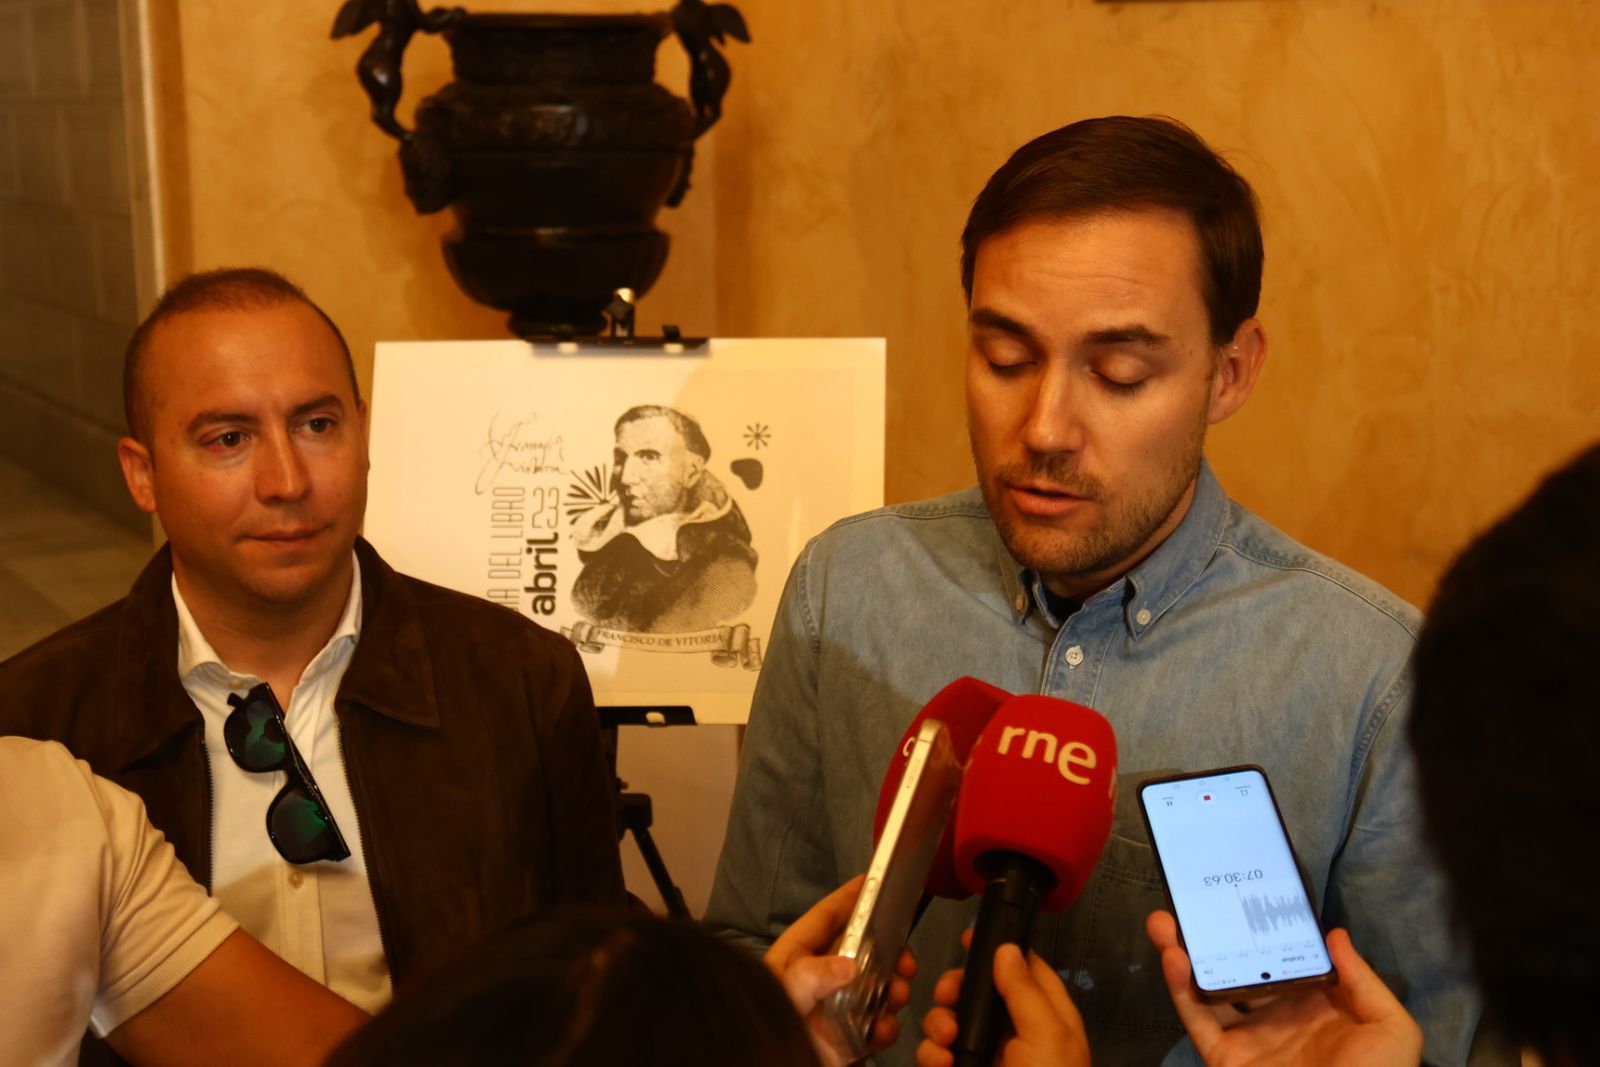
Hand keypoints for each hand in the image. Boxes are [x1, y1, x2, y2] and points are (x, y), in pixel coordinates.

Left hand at [763, 874, 915, 1066]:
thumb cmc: (768, 1022)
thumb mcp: (786, 994)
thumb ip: (813, 976)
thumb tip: (850, 966)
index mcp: (798, 955)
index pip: (827, 916)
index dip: (851, 897)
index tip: (875, 879)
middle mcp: (821, 976)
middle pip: (863, 949)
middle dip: (890, 950)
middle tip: (906, 960)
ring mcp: (837, 1007)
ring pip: (877, 985)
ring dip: (894, 987)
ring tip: (898, 994)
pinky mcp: (850, 1037)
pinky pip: (878, 1023)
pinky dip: (887, 1024)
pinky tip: (883, 1028)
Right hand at [916, 927, 1089, 1066]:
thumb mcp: (1048, 1036)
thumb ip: (1025, 990)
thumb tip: (1007, 948)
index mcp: (1048, 1019)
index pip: (1027, 971)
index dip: (1002, 951)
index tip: (972, 938)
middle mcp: (1014, 1035)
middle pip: (978, 992)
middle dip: (955, 989)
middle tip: (947, 994)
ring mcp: (984, 1059)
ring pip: (950, 1022)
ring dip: (939, 1023)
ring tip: (945, 1040)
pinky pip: (935, 1055)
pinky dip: (932, 1055)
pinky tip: (940, 1063)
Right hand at [1145, 911, 1421, 1066]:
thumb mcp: (1391, 1029)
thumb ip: (1364, 981)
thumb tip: (1334, 934)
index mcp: (1315, 1005)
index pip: (1284, 957)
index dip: (1263, 927)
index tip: (1245, 894)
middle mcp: (1277, 1016)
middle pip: (1237, 966)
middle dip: (1212, 935)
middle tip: (1191, 902)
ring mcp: (1247, 1037)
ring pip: (1208, 988)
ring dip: (1184, 954)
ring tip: (1163, 922)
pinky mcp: (1224, 1058)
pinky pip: (1197, 1019)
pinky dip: (1181, 989)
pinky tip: (1174, 958)